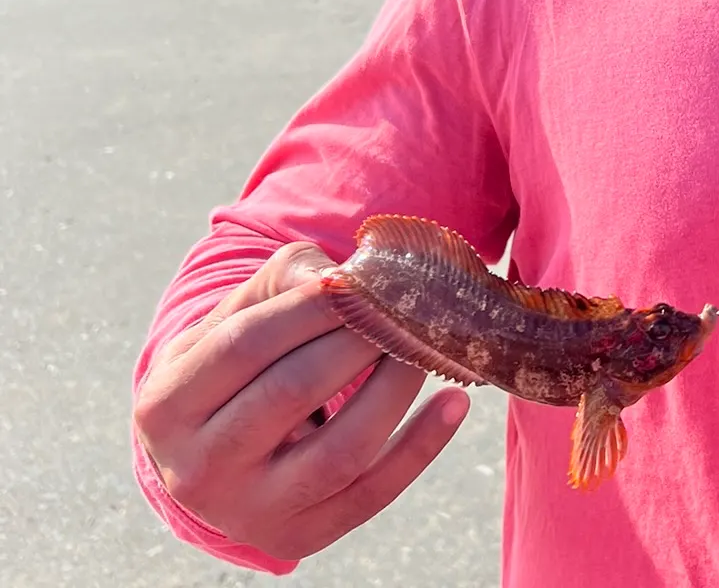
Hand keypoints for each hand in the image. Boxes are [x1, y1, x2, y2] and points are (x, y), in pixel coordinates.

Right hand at [133, 240, 469, 559]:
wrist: (215, 446)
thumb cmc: (236, 358)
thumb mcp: (236, 313)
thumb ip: (289, 279)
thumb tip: (352, 279)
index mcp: (167, 405)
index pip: (244, 344)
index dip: (311, 306)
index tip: (360, 281)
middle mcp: (196, 470)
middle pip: (292, 393)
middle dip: (357, 341)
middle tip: (401, 308)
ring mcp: (248, 513)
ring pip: (339, 452)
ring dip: (394, 389)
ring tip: (423, 346)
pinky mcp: (300, 537)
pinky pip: (372, 495)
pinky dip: (422, 447)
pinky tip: (454, 401)